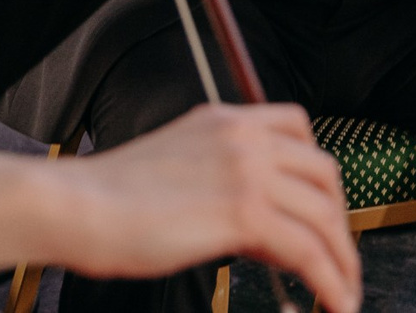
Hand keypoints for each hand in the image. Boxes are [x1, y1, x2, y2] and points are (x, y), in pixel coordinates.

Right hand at [55, 107, 360, 310]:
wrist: (73, 206)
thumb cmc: (107, 200)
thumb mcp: (176, 169)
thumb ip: (220, 182)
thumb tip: (258, 228)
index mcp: (225, 120)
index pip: (297, 129)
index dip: (315, 175)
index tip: (317, 212)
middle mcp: (244, 137)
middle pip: (324, 174)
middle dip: (337, 221)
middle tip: (337, 260)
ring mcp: (247, 171)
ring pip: (324, 216)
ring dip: (342, 260)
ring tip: (342, 294)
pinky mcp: (244, 213)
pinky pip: (308, 250)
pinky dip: (330, 281)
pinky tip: (334, 304)